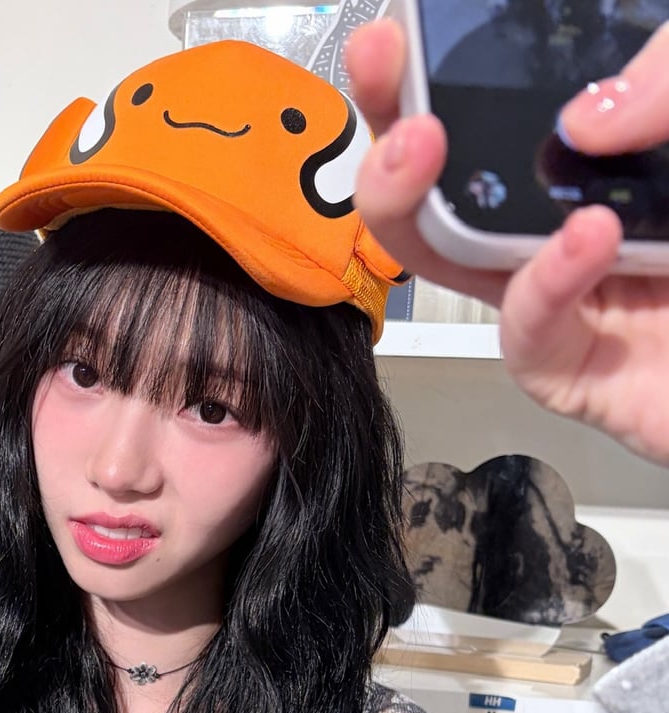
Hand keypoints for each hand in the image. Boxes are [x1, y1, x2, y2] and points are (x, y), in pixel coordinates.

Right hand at [346, 19, 668, 467]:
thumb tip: (585, 116)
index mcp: (629, 151)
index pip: (519, 103)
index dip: (453, 64)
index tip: (409, 31)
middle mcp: (592, 218)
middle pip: (461, 183)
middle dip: (401, 126)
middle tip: (385, 70)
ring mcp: (589, 300)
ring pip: (462, 264)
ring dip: (423, 206)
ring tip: (425, 146)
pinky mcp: (593, 378)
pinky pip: (530, 339)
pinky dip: (540, 287)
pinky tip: (580, 238)